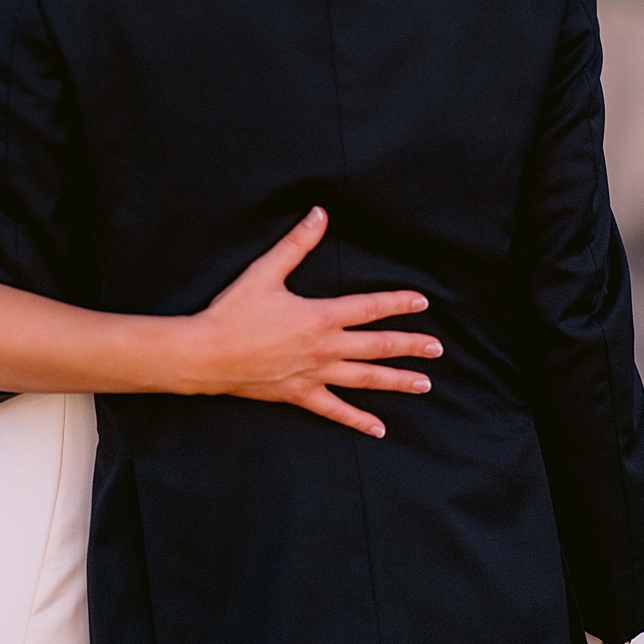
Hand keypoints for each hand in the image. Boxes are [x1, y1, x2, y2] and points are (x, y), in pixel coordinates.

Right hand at [192, 207, 440, 435]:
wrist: (207, 355)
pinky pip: (335, 411)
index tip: (422, 302)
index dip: (398, 303)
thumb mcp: (265, 272)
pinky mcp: (300, 395)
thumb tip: (320, 214)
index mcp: (320, 316)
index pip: (370, 307)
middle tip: (437, 349)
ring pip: (365, 379)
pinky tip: (379, 429)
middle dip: (410, 346)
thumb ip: (296, 243)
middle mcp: (325, 348)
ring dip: (397, 381)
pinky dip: (358, 420)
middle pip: (377, 346)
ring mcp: (315, 375)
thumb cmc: (233, 312)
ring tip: (424, 384)